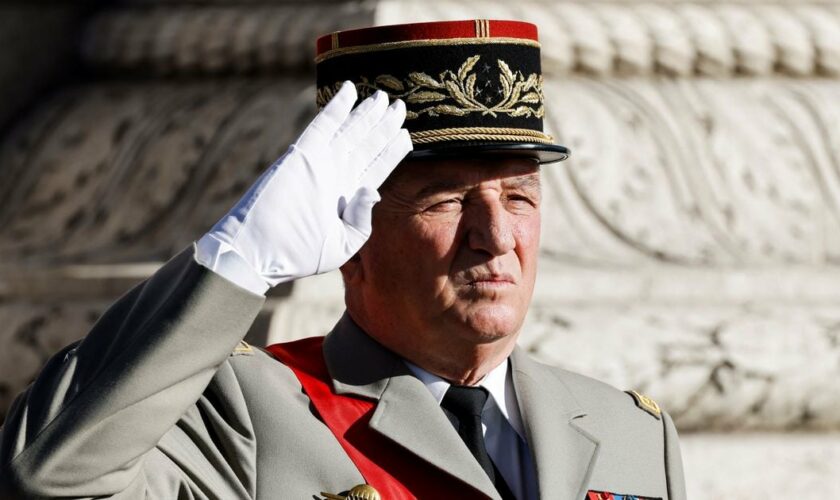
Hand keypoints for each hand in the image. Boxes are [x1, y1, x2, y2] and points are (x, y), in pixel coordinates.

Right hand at [196, 81, 411, 292]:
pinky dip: (337, 106)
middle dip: (384, 125)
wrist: (259, 250)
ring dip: (367, 113)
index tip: (405, 135)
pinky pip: (324, 123)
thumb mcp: (343, 244)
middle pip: (367, 144)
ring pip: (350, 131)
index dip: (391, 151)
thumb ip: (362, 221)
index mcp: (347, 198)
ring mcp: (321, 163)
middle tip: (400, 105)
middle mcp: (336, 176)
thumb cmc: (298, 255)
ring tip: (385, 97)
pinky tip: (351, 89)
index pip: (376, 167)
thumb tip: (373, 190)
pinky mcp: (304, 153)